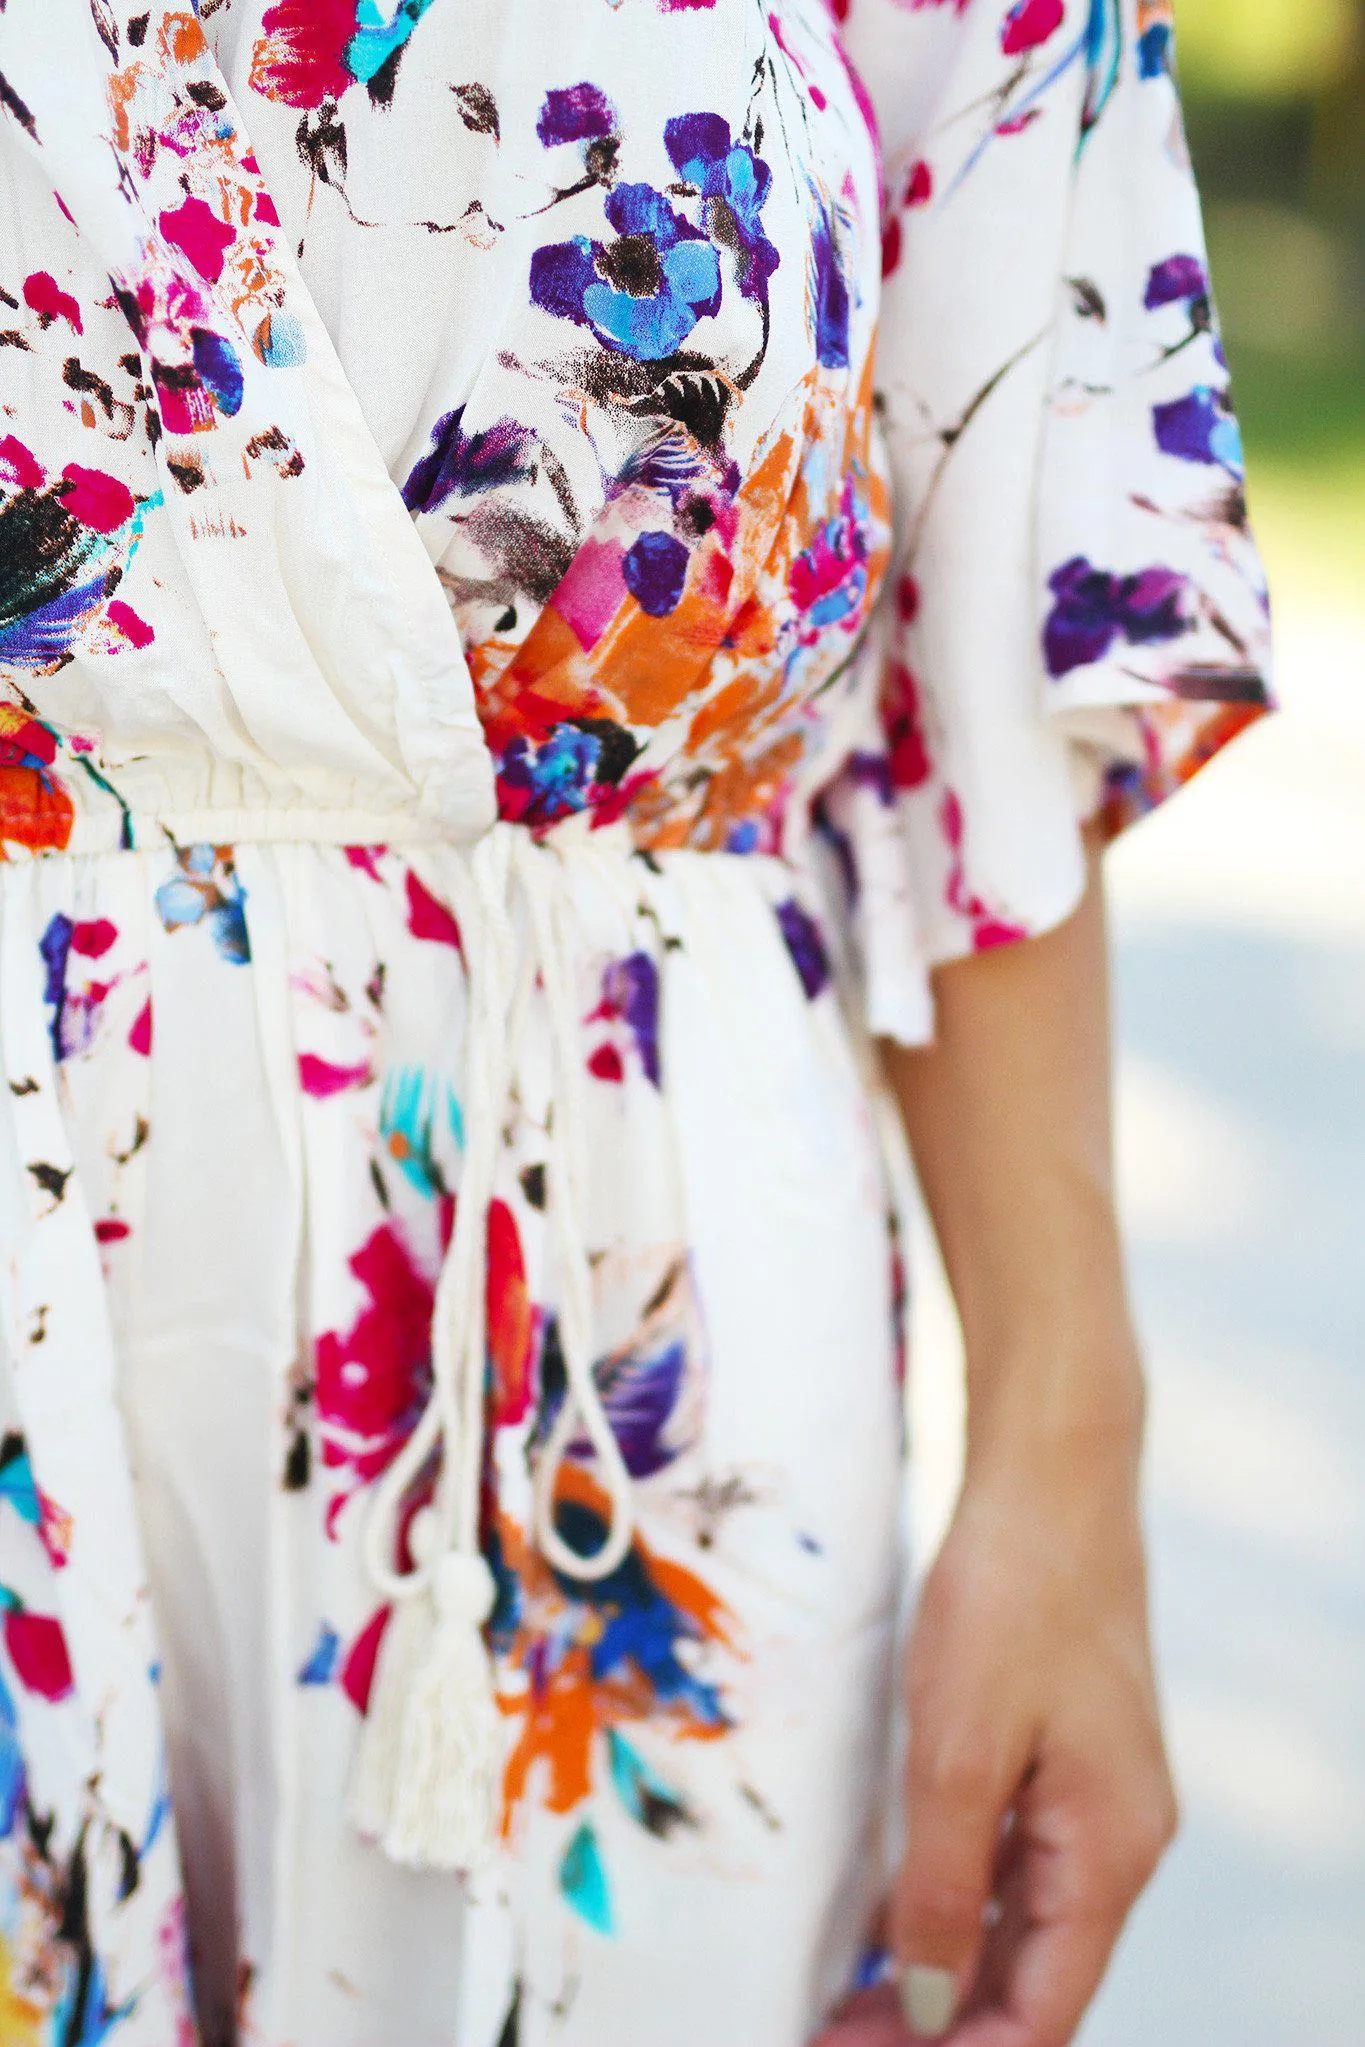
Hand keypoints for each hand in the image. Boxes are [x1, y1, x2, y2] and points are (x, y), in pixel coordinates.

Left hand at [882, 1401, 1177, 2046]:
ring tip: (847, 2001)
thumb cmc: (1014, 1595)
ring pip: (1015, 1921)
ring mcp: (1090, 1794)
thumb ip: (947, 1885)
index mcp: (1110, 1849)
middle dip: (937, 2025)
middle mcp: (1114, 1837)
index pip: (1042, 2011)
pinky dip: (950, 1900)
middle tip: (831, 2038)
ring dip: (938, 1969)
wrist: (1051, 1475)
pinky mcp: (1059, 1753)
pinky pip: (1007, 1860)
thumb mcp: (961, 1749)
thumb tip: (934, 2004)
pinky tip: (887, 1916)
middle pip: (1030, 1976)